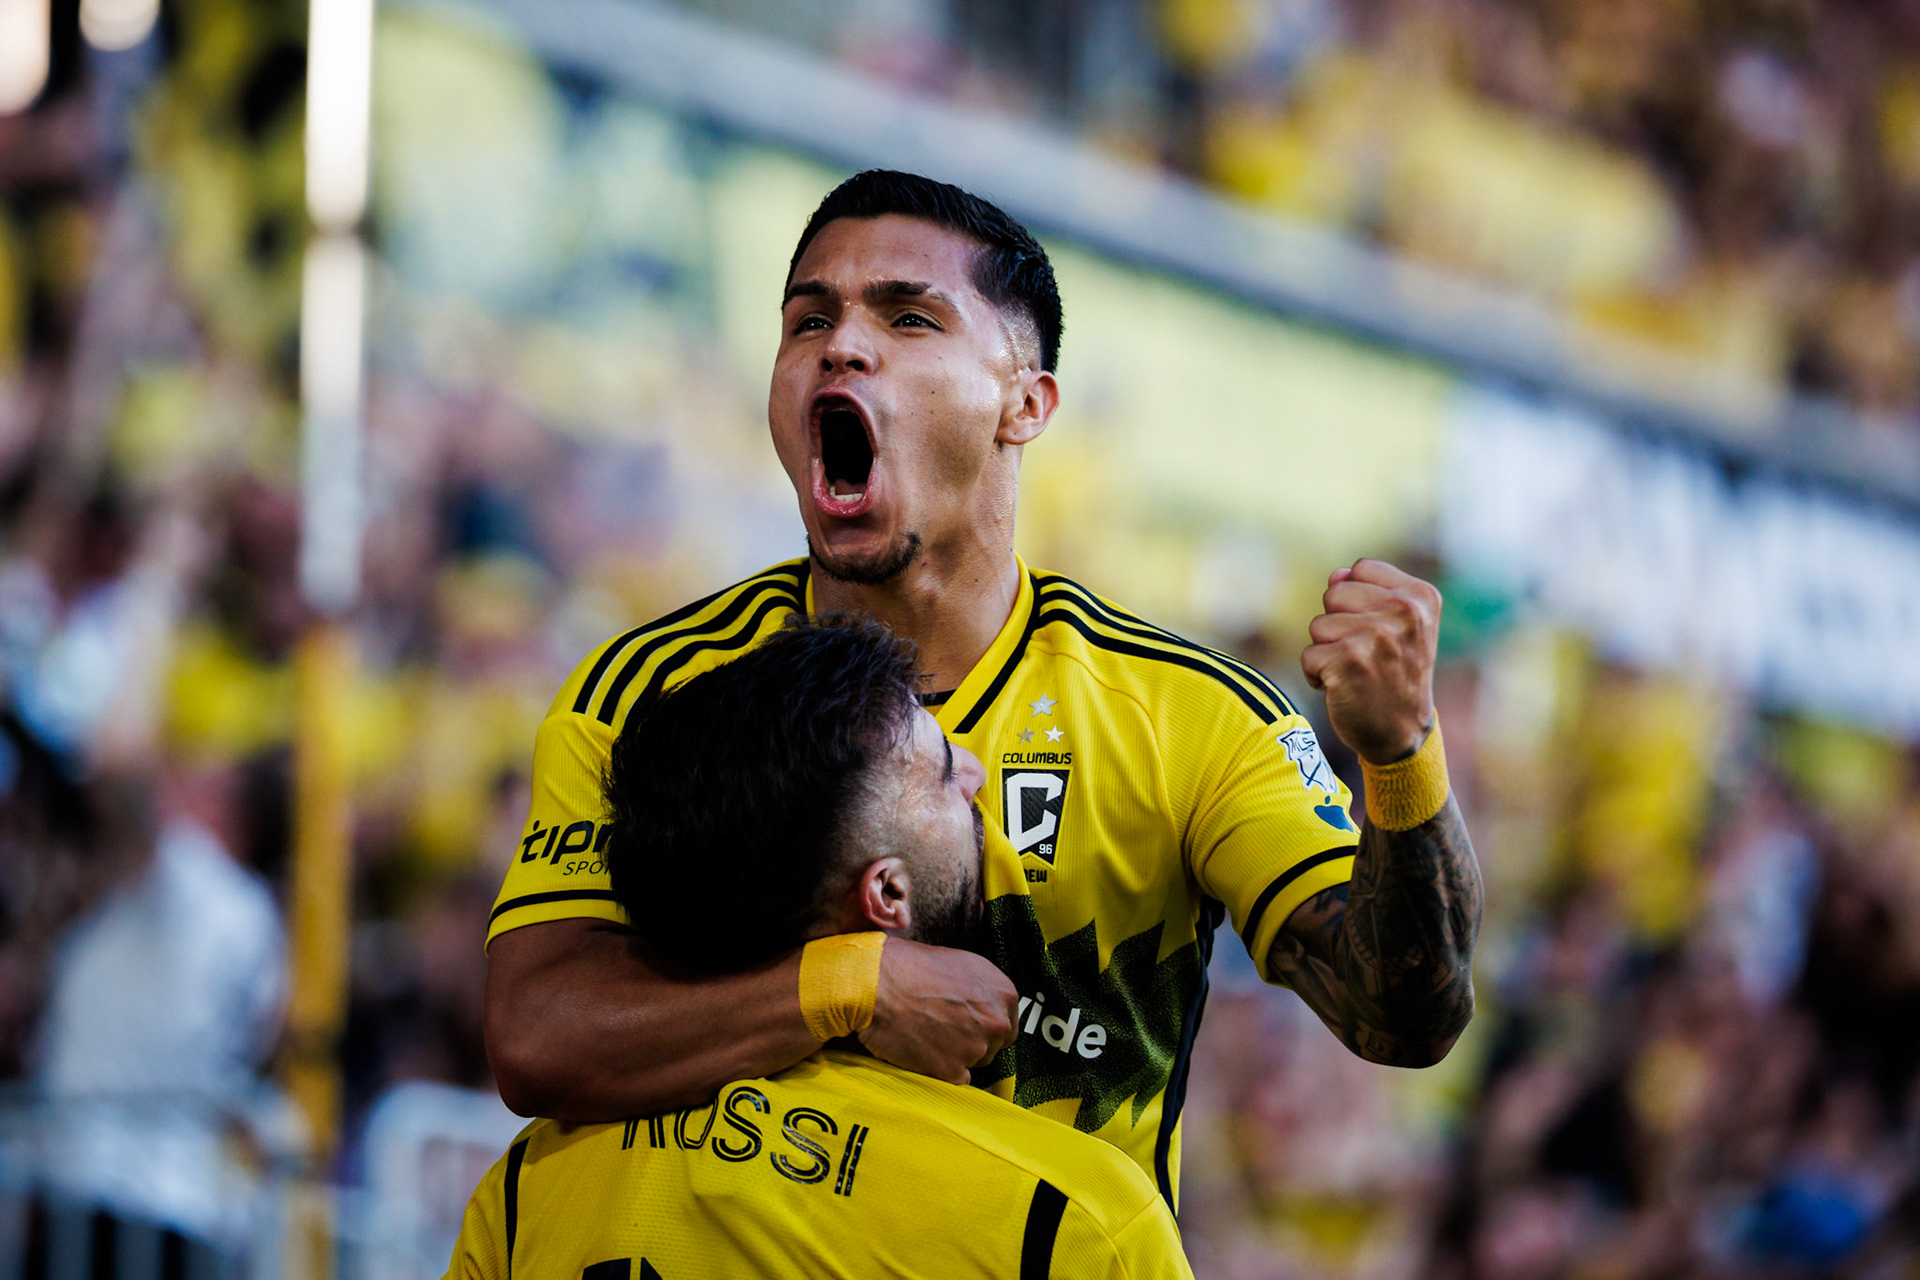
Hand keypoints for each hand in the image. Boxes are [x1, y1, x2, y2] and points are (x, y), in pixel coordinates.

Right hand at [859, 937, 1017, 1085]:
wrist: (878, 982)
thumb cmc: (913, 966)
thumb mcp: (962, 965)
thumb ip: (983, 991)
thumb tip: (986, 1007)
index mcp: (1004, 994)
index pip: (1008, 1025)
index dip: (986, 1026)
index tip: (968, 1025)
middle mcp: (997, 1023)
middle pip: (994, 1046)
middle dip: (973, 1041)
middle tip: (943, 1029)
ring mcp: (976, 1049)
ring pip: (973, 1063)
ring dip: (955, 1056)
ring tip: (927, 1036)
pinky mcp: (952, 1071)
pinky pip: (954, 1079)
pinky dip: (940, 1070)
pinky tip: (922, 1051)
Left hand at [1301, 559, 1439, 765]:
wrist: (1402, 733)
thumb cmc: (1395, 674)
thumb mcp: (1398, 627)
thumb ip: (1369, 592)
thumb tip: (1336, 575)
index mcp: (1420, 596)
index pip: (1360, 570)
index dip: (1357, 602)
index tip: (1379, 631)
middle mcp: (1403, 612)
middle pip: (1334, 593)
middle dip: (1338, 624)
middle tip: (1365, 655)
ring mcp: (1376, 636)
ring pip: (1318, 625)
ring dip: (1327, 651)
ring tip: (1356, 672)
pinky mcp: (1348, 662)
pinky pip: (1308, 655)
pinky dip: (1316, 676)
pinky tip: (1342, 688)